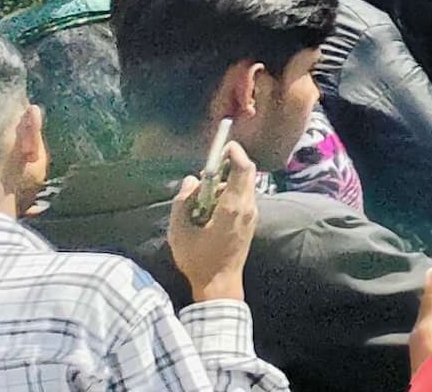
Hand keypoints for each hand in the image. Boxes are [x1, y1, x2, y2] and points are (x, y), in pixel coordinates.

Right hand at [164, 136, 260, 304]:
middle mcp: (248, 207)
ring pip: (244, 186)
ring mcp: (252, 215)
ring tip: (203, 194)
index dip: (235, 153)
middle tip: (207, 169)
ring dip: (226, 182)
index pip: (243, 169)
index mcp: (233, 207)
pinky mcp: (250, 222)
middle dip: (228, 165)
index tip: (222, 146)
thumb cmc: (198, 259)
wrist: (220, 285)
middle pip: (246, 174)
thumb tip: (192, 180)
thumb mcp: (179, 231)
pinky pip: (243, 198)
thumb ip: (183, 201)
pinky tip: (210, 206)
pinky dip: (229, 193)